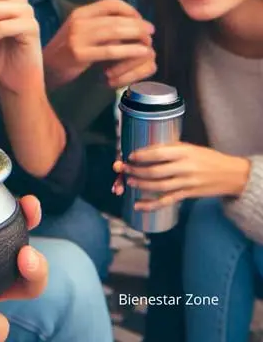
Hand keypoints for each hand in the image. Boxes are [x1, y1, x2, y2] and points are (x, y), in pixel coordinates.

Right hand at [42, 0, 153, 88]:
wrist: (45, 69)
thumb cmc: (66, 52)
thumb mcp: (80, 32)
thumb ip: (100, 26)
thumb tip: (129, 25)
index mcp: (79, 13)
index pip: (111, 3)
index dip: (131, 10)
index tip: (141, 20)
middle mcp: (78, 22)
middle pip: (116, 18)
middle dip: (138, 24)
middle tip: (151, 31)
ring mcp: (77, 38)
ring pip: (115, 31)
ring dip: (136, 36)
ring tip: (149, 42)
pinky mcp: (78, 54)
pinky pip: (110, 50)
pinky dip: (129, 50)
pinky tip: (140, 52)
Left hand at [113, 143, 250, 209]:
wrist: (231, 174)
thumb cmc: (207, 157)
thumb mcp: (189, 147)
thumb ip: (169, 149)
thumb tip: (144, 150)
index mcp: (184, 152)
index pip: (158, 154)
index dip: (142, 155)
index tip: (130, 156)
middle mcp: (185, 168)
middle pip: (155, 171)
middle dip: (135, 170)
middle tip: (122, 168)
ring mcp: (186, 183)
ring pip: (158, 186)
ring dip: (140, 184)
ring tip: (128, 181)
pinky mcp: (187, 195)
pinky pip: (166, 201)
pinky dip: (150, 205)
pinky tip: (137, 205)